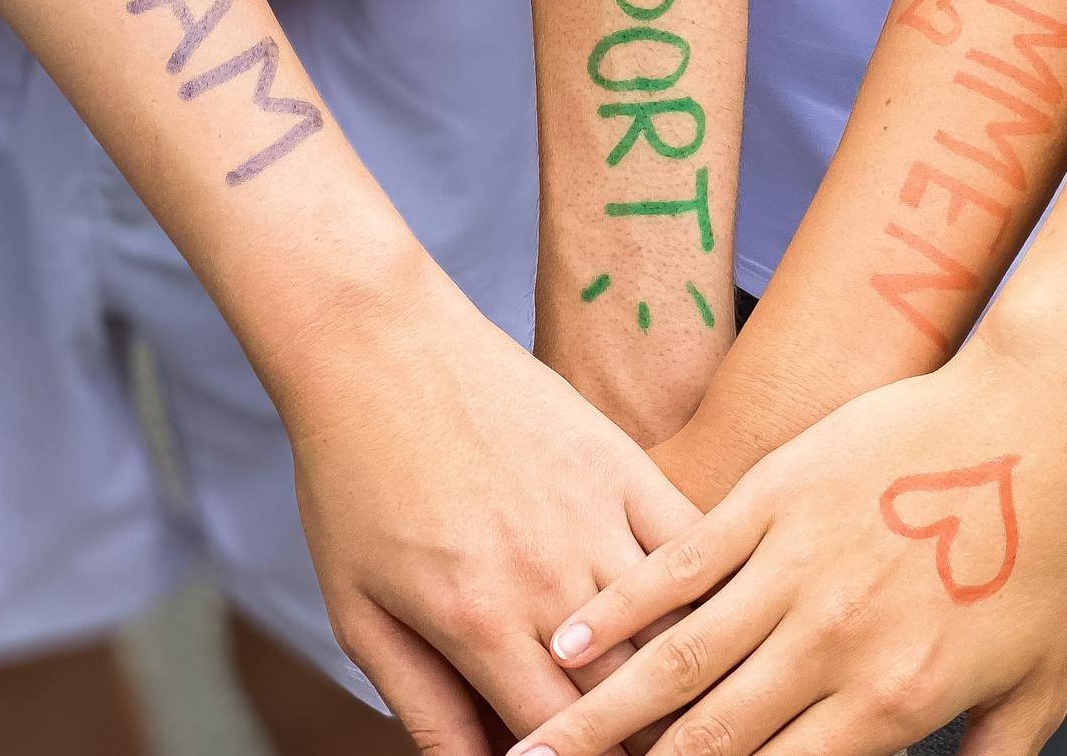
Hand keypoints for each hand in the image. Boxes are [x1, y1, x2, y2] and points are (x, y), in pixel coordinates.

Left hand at [286, 287, 702, 752]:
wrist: (378, 349)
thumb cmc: (355, 479)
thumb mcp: (359, 611)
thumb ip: (424, 707)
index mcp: (479, 622)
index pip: (569, 739)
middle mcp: (549, 577)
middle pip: (635, 696)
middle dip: (645, 734)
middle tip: (645, 737)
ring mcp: (596, 517)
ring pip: (677, 628)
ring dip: (684, 673)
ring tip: (684, 696)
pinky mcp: (625, 466)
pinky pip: (695, 548)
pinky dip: (708, 592)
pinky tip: (711, 618)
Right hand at [511, 349, 1066, 755]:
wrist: (1047, 416)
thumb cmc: (1058, 546)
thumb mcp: (1043, 685)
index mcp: (893, 702)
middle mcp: (830, 646)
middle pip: (707, 740)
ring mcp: (794, 568)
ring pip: (674, 663)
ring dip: (597, 715)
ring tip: (540, 748)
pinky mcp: (772, 499)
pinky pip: (679, 566)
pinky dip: (618, 609)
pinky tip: (567, 639)